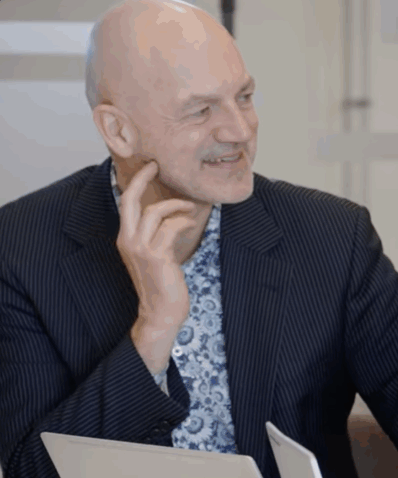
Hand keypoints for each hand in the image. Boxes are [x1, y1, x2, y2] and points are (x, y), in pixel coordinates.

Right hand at [116, 161, 198, 374]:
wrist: (161, 312)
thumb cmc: (162, 284)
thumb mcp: (155, 255)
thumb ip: (157, 235)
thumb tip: (172, 214)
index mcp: (125, 238)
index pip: (126, 203)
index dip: (135, 182)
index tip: (149, 167)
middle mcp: (128, 240)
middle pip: (131, 200)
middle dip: (142, 178)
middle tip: (156, 166)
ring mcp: (141, 248)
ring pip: (155, 211)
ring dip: (176, 205)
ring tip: (190, 207)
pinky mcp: (157, 256)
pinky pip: (171, 228)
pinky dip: (182, 222)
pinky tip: (191, 223)